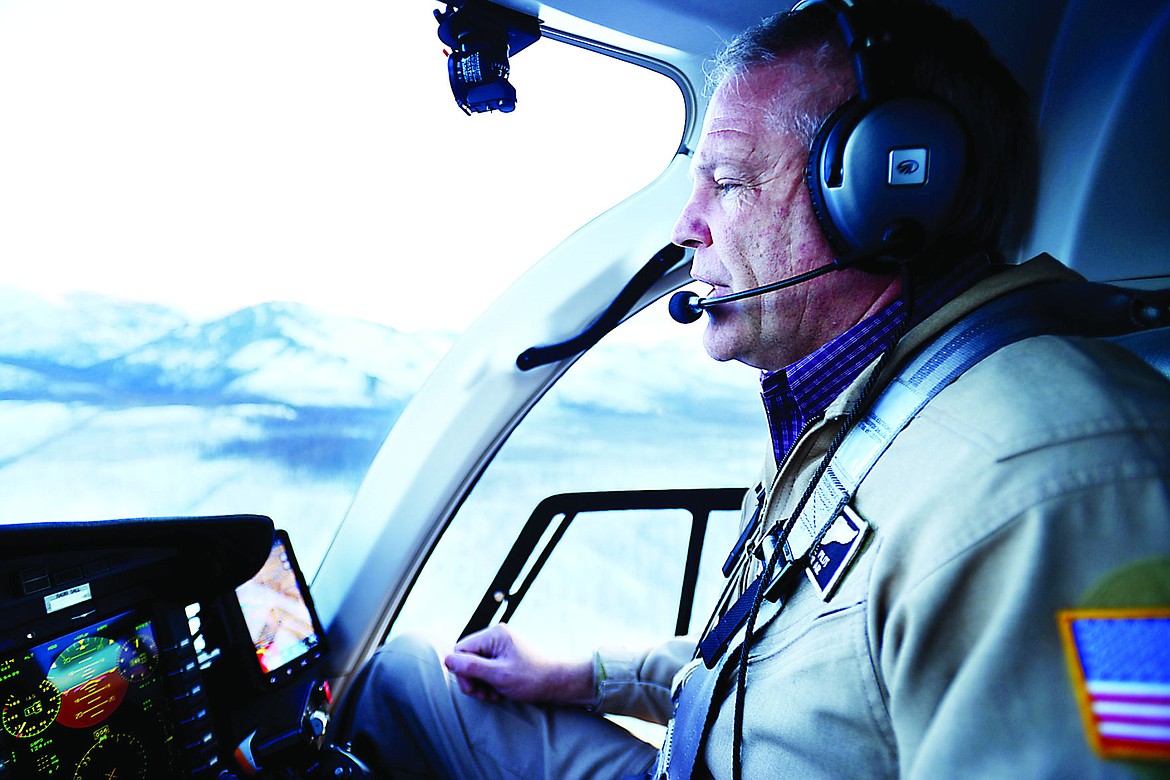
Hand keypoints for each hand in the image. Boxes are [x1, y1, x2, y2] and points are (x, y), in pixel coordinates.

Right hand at [443, 623, 592, 706]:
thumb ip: (471, 667)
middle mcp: (496, 636)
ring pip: (475, 666)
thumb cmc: (531, 679)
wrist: (557, 684)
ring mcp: (500, 646)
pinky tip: (499, 693)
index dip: (461, 671)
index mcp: (494, 634)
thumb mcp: (498, 675)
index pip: (460, 650)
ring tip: (494, 695)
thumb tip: (446, 660)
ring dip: (481, 684)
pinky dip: (489, 683)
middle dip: (472, 680)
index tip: (473, 689)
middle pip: (466, 658)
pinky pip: (486, 669)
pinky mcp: (504, 656)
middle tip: (484, 695)